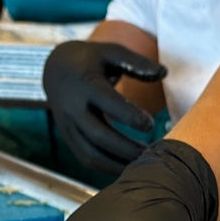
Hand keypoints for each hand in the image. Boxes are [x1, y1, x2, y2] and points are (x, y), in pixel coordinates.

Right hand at [42, 41, 166, 174]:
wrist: (55, 69)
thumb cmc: (90, 60)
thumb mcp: (110, 52)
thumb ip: (136, 62)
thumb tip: (164, 72)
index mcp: (86, 84)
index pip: (108, 103)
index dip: (130, 116)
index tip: (150, 124)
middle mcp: (74, 108)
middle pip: (99, 135)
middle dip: (127, 148)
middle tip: (152, 153)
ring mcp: (68, 126)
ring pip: (91, 153)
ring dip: (118, 164)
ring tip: (144, 165)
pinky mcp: (69, 137)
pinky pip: (86, 158)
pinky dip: (108, 168)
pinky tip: (129, 168)